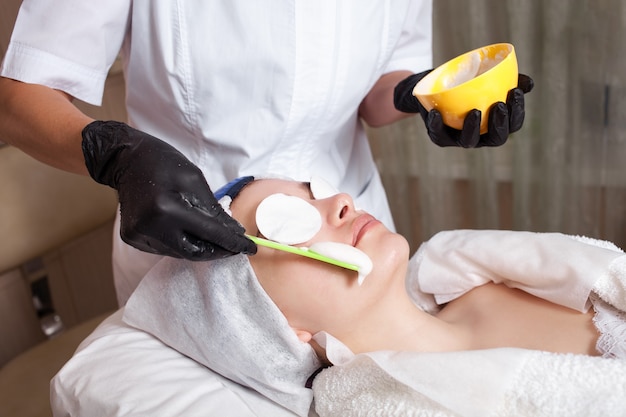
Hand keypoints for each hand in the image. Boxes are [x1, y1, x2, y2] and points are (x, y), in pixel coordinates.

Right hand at [81, 120, 256, 259]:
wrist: (124, 159)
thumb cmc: (162, 162)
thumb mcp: (194, 179)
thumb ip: (214, 209)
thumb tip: (234, 232)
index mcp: (167, 209)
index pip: (210, 233)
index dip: (232, 243)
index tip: (250, 248)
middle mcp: (151, 227)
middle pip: (194, 252)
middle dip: (218, 251)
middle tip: (235, 246)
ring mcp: (139, 236)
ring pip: (180, 253)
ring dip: (200, 247)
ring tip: (213, 236)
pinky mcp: (133, 239)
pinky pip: (165, 248)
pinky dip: (181, 243)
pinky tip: (186, 231)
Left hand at [394, 70, 533, 147]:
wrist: (437, 87)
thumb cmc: (468, 84)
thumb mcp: (487, 78)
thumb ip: (509, 80)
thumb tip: (528, 83)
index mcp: (496, 124)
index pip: (513, 124)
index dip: (517, 112)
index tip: (515, 92)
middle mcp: (480, 135)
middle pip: (496, 138)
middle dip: (500, 124)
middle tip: (499, 105)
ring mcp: (459, 138)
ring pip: (469, 141)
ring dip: (473, 128)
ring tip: (475, 111)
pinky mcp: (439, 136)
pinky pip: (438, 134)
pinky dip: (437, 124)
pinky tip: (436, 113)